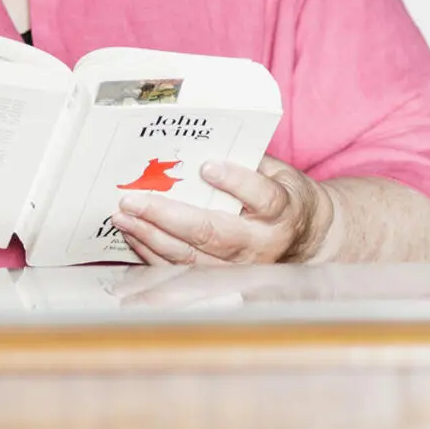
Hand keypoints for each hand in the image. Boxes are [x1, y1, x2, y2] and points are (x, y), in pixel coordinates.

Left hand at [112, 156, 336, 264]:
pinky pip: (180, 269)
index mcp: (282, 210)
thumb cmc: (285, 197)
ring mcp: (239, 268)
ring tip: (123, 216)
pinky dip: (152, 253)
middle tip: (133, 199)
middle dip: (168, 216)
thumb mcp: (279, 172)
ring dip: (151, 237)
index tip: (206, 166)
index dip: (236, 182)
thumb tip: (197, 147)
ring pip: (190, 257)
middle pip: (213, 233)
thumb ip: (246, 161)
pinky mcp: (220, 281)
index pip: (262, 197)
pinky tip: (133, 234)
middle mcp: (261, 244)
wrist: (307, 239)